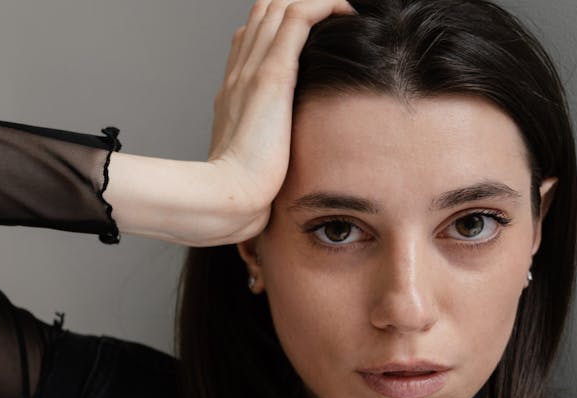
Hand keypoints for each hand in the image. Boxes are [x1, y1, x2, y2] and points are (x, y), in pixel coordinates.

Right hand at [207, 0, 354, 241]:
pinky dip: (326, 6)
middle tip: (333, 22)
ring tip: (344, 14)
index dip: (277, 29)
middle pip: (263, 14)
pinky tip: (349, 14)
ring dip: (314, 4)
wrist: (228, 198)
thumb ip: (264, 156)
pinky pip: (300, 16)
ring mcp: (251, 70)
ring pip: (279, 6)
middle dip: (298, 9)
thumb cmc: (242, 195)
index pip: (250, 40)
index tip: (312, 40)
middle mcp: (238, 74)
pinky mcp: (272, 74)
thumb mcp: (254, 169)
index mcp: (232, 94)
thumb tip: (278, 173)